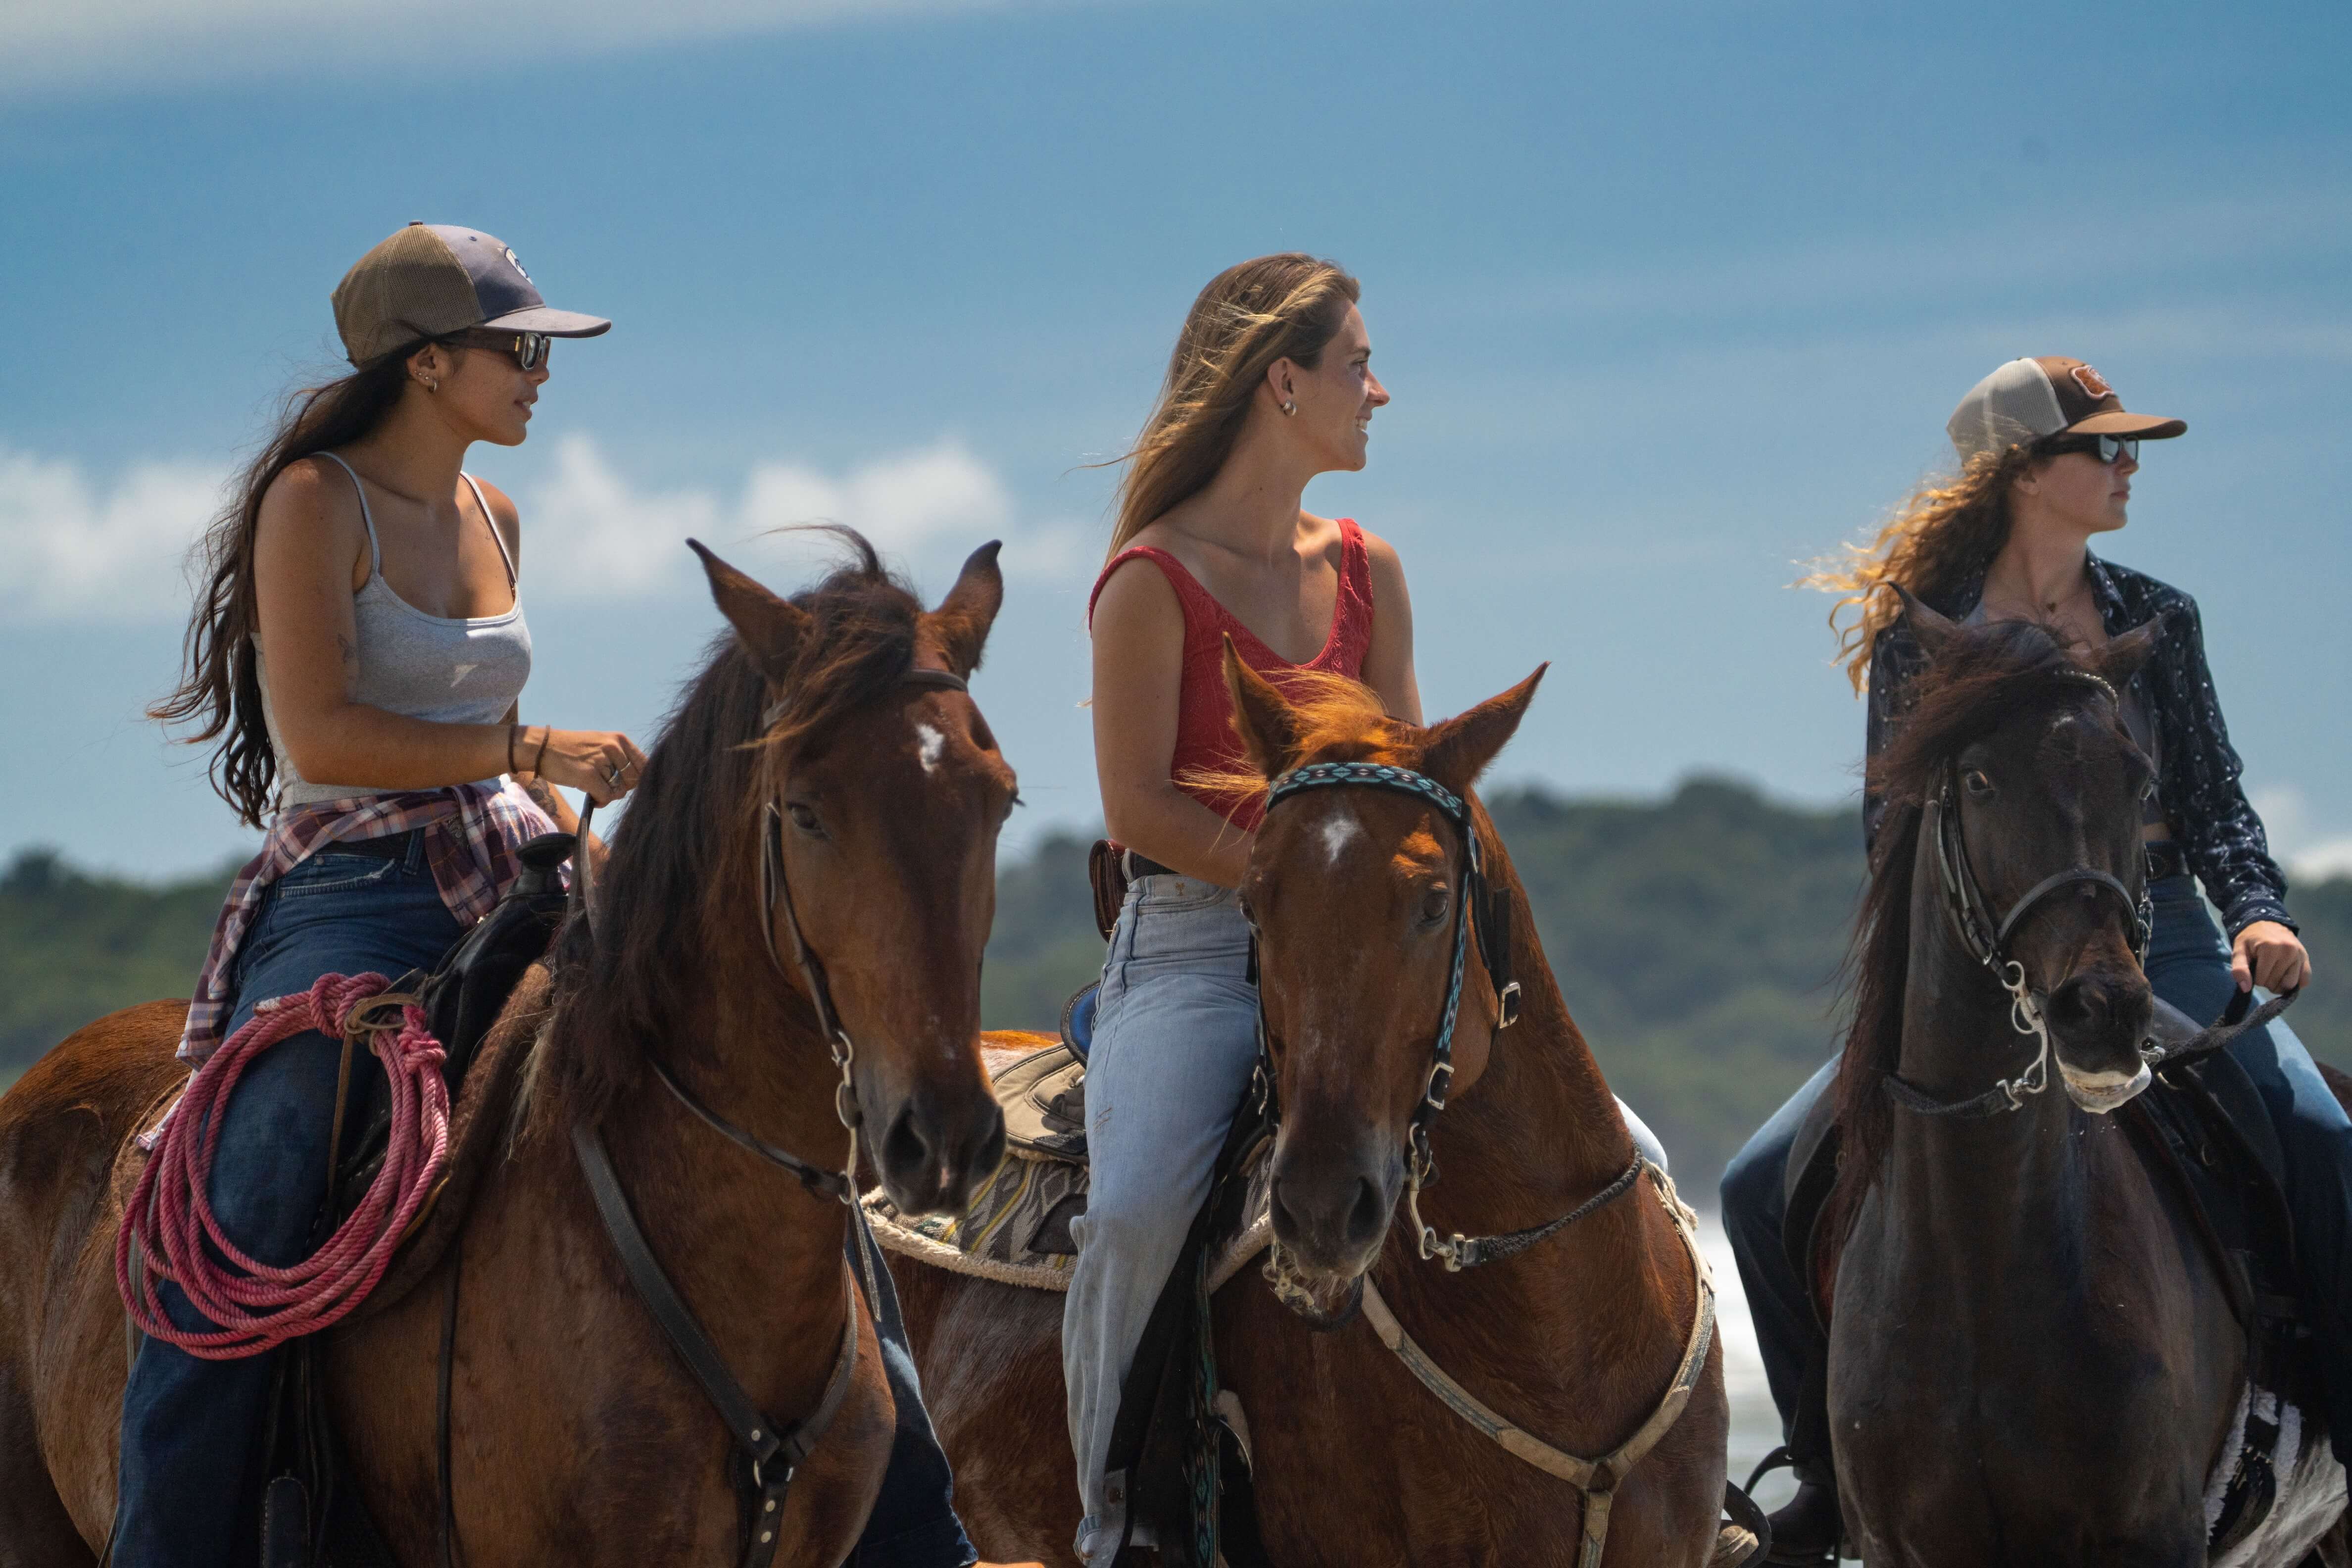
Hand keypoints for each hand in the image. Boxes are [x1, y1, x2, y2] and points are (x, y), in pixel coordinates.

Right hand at [523, 726, 646, 805]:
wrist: (541, 747)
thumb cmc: (571, 749)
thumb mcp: (600, 745)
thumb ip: (619, 759)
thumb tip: (637, 781)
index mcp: (619, 739)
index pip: (645, 765)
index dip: (638, 779)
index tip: (625, 784)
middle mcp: (614, 747)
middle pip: (634, 780)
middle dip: (622, 788)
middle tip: (606, 787)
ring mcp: (601, 761)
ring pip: (620, 791)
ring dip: (609, 795)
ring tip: (595, 789)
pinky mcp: (589, 775)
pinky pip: (606, 797)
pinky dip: (600, 802)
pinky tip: (592, 798)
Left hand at [2231, 920, 2311, 993]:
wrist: (2267, 924)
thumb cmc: (2250, 939)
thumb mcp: (2238, 950)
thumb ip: (2239, 968)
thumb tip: (2246, 988)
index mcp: (2271, 948)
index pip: (2262, 980)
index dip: (2255, 978)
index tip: (2254, 967)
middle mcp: (2289, 951)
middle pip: (2277, 984)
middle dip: (2267, 981)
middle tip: (2263, 969)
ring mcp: (2300, 955)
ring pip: (2290, 984)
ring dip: (2280, 983)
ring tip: (2274, 972)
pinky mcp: (2306, 958)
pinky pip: (2304, 980)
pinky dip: (2295, 982)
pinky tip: (2285, 974)